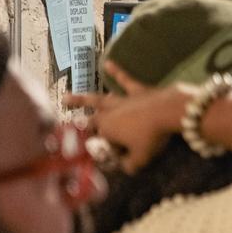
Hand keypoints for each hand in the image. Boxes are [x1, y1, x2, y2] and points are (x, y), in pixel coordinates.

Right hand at [64, 61, 188, 172]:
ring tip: (67, 97)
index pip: (96, 140)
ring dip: (83, 99)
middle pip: (90, 118)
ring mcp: (122, 100)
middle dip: (77, 120)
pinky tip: (108, 63)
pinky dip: (117, 72)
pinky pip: (125, 80)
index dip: (97, 147)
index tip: (96, 153)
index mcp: (107, 130)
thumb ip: (130, 164)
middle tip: (63, 120)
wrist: (168, 110)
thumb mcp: (141, 157)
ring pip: (99, 99)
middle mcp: (109, 113)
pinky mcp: (137, 90)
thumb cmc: (152, 136)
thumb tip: (126, 169)